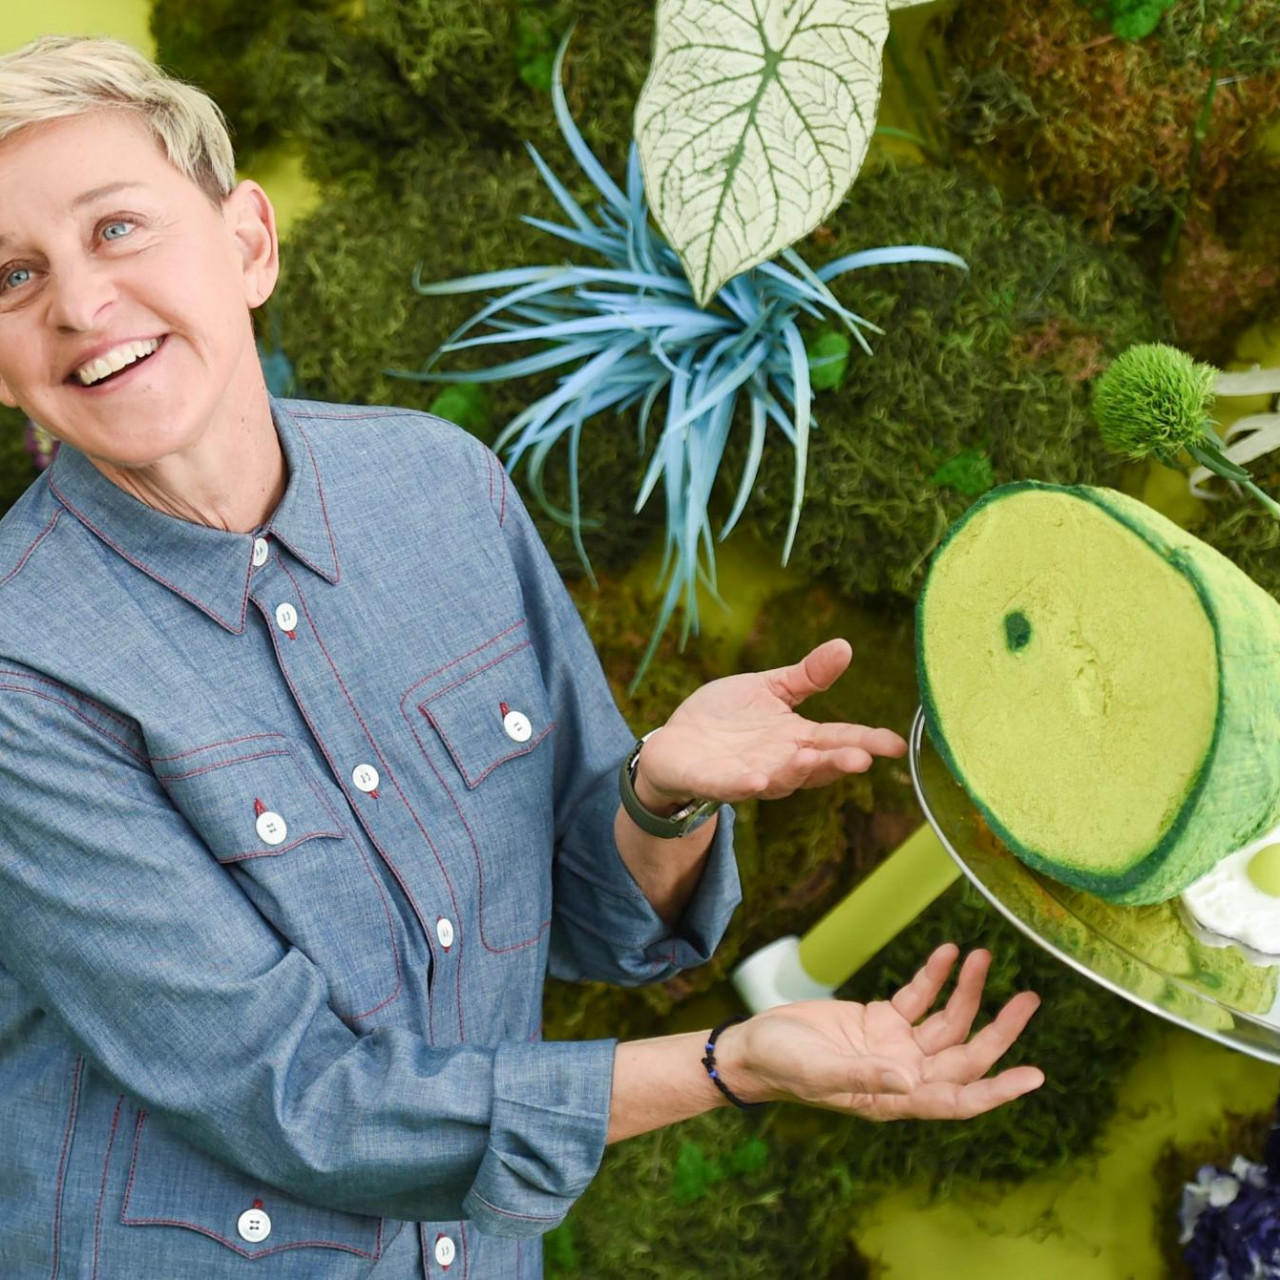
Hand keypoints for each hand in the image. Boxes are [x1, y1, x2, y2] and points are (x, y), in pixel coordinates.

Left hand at [634, 637, 906, 806]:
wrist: (675, 742)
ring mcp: (749, 775)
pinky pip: (732, 786)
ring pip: (780, 779)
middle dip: (838, 762)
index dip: (867, 742)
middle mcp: (779, 762)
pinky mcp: (715, 781)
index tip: (897, 744)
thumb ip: (807, 676)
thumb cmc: (725, 717)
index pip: (838, 740)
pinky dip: (744, 785)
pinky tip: (757, 780)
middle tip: (864, 759)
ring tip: (812, 760)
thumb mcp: (769, 689)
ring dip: (797, 773)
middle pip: (816, 765)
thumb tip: (846, 646)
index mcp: (796, 739)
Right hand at [717, 945, 1043, 1119]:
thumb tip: (909, 1079)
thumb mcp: (820, 1073)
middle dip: (999, 1028)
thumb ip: (864, 1077)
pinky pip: (918, 997)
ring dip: (966, 990)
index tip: (1034, 1076)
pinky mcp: (881, 1020)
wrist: (754, 1047)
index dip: (998, 1090)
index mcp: (897, 1097)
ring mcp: (895, 1045)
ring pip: (947, 1021)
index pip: (959, 1099)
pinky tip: (948, 952)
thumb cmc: (783, 1068)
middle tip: (1029, 999)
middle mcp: (905, 1074)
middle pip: (965, 1054)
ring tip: (982, 956)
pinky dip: (933, 976)